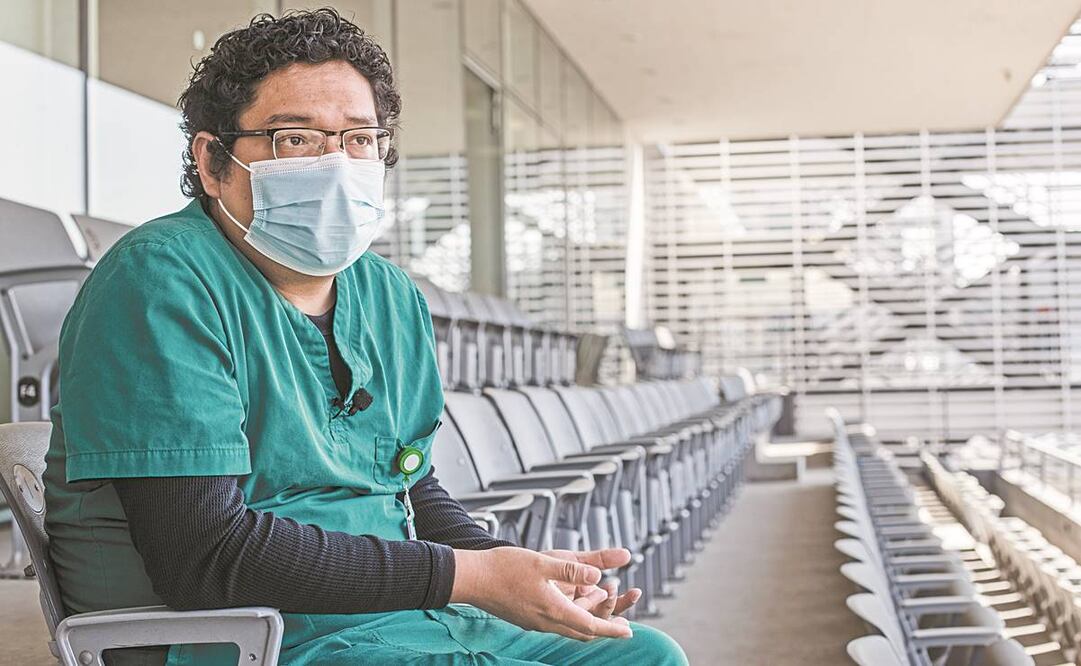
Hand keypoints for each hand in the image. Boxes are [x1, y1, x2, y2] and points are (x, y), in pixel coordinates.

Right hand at [451, 547, 633, 640]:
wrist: (472, 579)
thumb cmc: (504, 568)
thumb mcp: (543, 562)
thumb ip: (572, 570)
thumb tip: (598, 576)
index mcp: (553, 609)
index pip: (590, 625)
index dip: (612, 629)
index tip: (629, 631)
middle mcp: (545, 621)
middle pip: (582, 631)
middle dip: (603, 628)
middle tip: (621, 623)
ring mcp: (534, 622)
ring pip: (568, 627)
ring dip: (586, 620)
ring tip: (600, 608)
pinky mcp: (525, 617)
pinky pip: (554, 622)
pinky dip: (570, 616)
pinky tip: (570, 603)